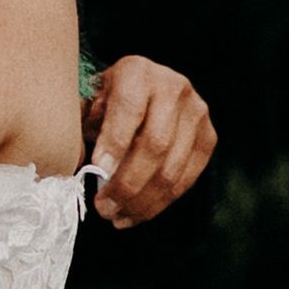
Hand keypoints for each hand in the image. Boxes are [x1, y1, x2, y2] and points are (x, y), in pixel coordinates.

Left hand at [86, 54, 217, 230]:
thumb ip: (85, 127)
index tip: (96, 170)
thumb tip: (81, 164)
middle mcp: (173, 87)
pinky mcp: (208, 136)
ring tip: (116, 217)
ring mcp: (196, 112)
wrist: (145, 88)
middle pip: (155, 145)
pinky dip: (161, 202)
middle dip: (127, 183)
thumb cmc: (108, 102)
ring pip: (172, 168)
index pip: (129, 109)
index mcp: (137, 72)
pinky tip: (137, 213)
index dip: (114, 142)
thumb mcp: (90, 103)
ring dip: (142, 201)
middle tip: (103, 207)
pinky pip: (187, 178)